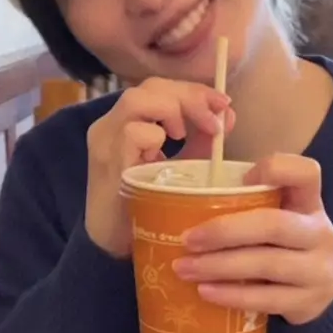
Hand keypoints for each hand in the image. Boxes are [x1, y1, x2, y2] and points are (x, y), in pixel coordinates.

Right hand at [85, 78, 234, 257]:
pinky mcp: (107, 164)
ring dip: (171, 111)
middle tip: (214, 122)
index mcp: (127, 122)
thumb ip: (202, 139)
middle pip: (149, 87)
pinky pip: (131, 133)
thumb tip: (227, 113)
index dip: (193, 89)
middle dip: (189, 97)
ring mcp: (105, 142)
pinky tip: (165, 156)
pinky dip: (155, 137)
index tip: (223, 103)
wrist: (114, 245)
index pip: (159, 87)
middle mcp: (110, 125)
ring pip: (136, 100)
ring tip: (185, 136)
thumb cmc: (146, 205)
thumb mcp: (181, 166)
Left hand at [172, 154, 332, 325]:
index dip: (276, 169)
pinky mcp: (306, 302)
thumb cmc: (290, 242)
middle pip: (273, 225)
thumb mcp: (285, 213)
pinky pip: (265, 299)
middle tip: (187, 239)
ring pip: (266, 264)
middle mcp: (319, 233)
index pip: (305, 172)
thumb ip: (253, 200)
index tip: (243, 179)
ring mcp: (317, 270)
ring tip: (184, 268)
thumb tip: (191, 200)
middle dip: (224, 231)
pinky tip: (205, 291)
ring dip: (218, 266)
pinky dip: (231, 295)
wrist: (329, 288)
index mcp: (309, 202)